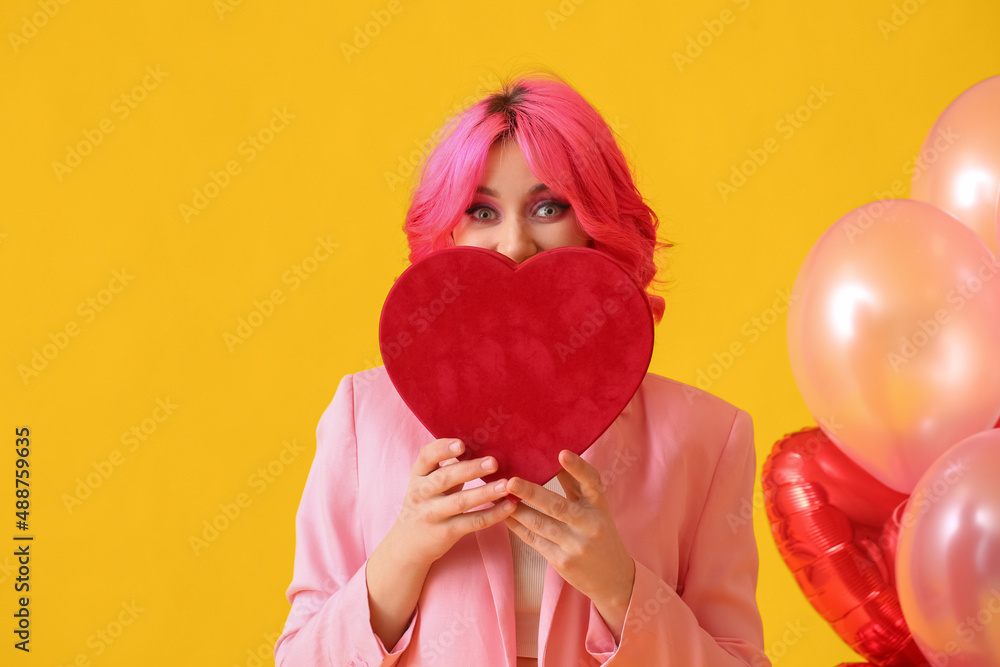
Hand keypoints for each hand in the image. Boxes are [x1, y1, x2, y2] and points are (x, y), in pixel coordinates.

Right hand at [388, 437, 516, 567]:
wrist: (408, 544)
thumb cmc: (426, 503)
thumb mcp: (427, 482)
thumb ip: (447, 467)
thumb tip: (479, 445)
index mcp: (419, 475)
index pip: (426, 456)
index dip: (442, 448)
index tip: (461, 444)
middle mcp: (422, 493)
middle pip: (445, 478)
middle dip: (470, 469)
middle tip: (493, 462)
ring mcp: (433, 514)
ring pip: (461, 502)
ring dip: (485, 492)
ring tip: (506, 485)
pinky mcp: (446, 532)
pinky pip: (472, 522)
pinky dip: (492, 515)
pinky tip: (508, 507)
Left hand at [503, 449, 635, 640]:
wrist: (613, 577)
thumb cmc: (599, 533)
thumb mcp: (594, 508)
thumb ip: (575, 485)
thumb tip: (554, 456)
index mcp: (599, 506)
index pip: (592, 482)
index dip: (578, 468)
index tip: (561, 453)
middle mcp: (590, 524)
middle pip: (558, 506)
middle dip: (532, 493)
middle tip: (510, 481)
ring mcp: (576, 544)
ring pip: (541, 524)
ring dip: (518, 510)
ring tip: (499, 496)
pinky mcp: (562, 561)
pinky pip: (535, 540)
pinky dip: (518, 528)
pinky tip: (504, 517)